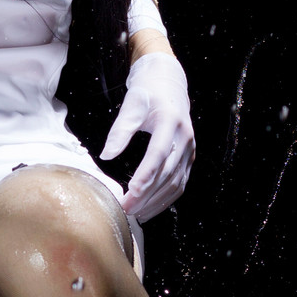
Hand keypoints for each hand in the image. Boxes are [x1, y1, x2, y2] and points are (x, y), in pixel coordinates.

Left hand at [100, 50, 193, 220]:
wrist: (168, 82)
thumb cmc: (147, 93)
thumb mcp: (131, 106)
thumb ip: (120, 131)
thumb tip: (106, 156)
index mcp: (171, 123)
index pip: (158, 155)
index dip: (145, 176)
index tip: (131, 193)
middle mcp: (185, 138)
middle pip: (167, 173)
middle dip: (146, 195)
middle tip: (126, 210)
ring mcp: (190, 149)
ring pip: (176, 183)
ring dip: (156, 202)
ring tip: (136, 214)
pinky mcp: (189, 157)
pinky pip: (180, 183)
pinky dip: (166, 199)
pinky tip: (150, 208)